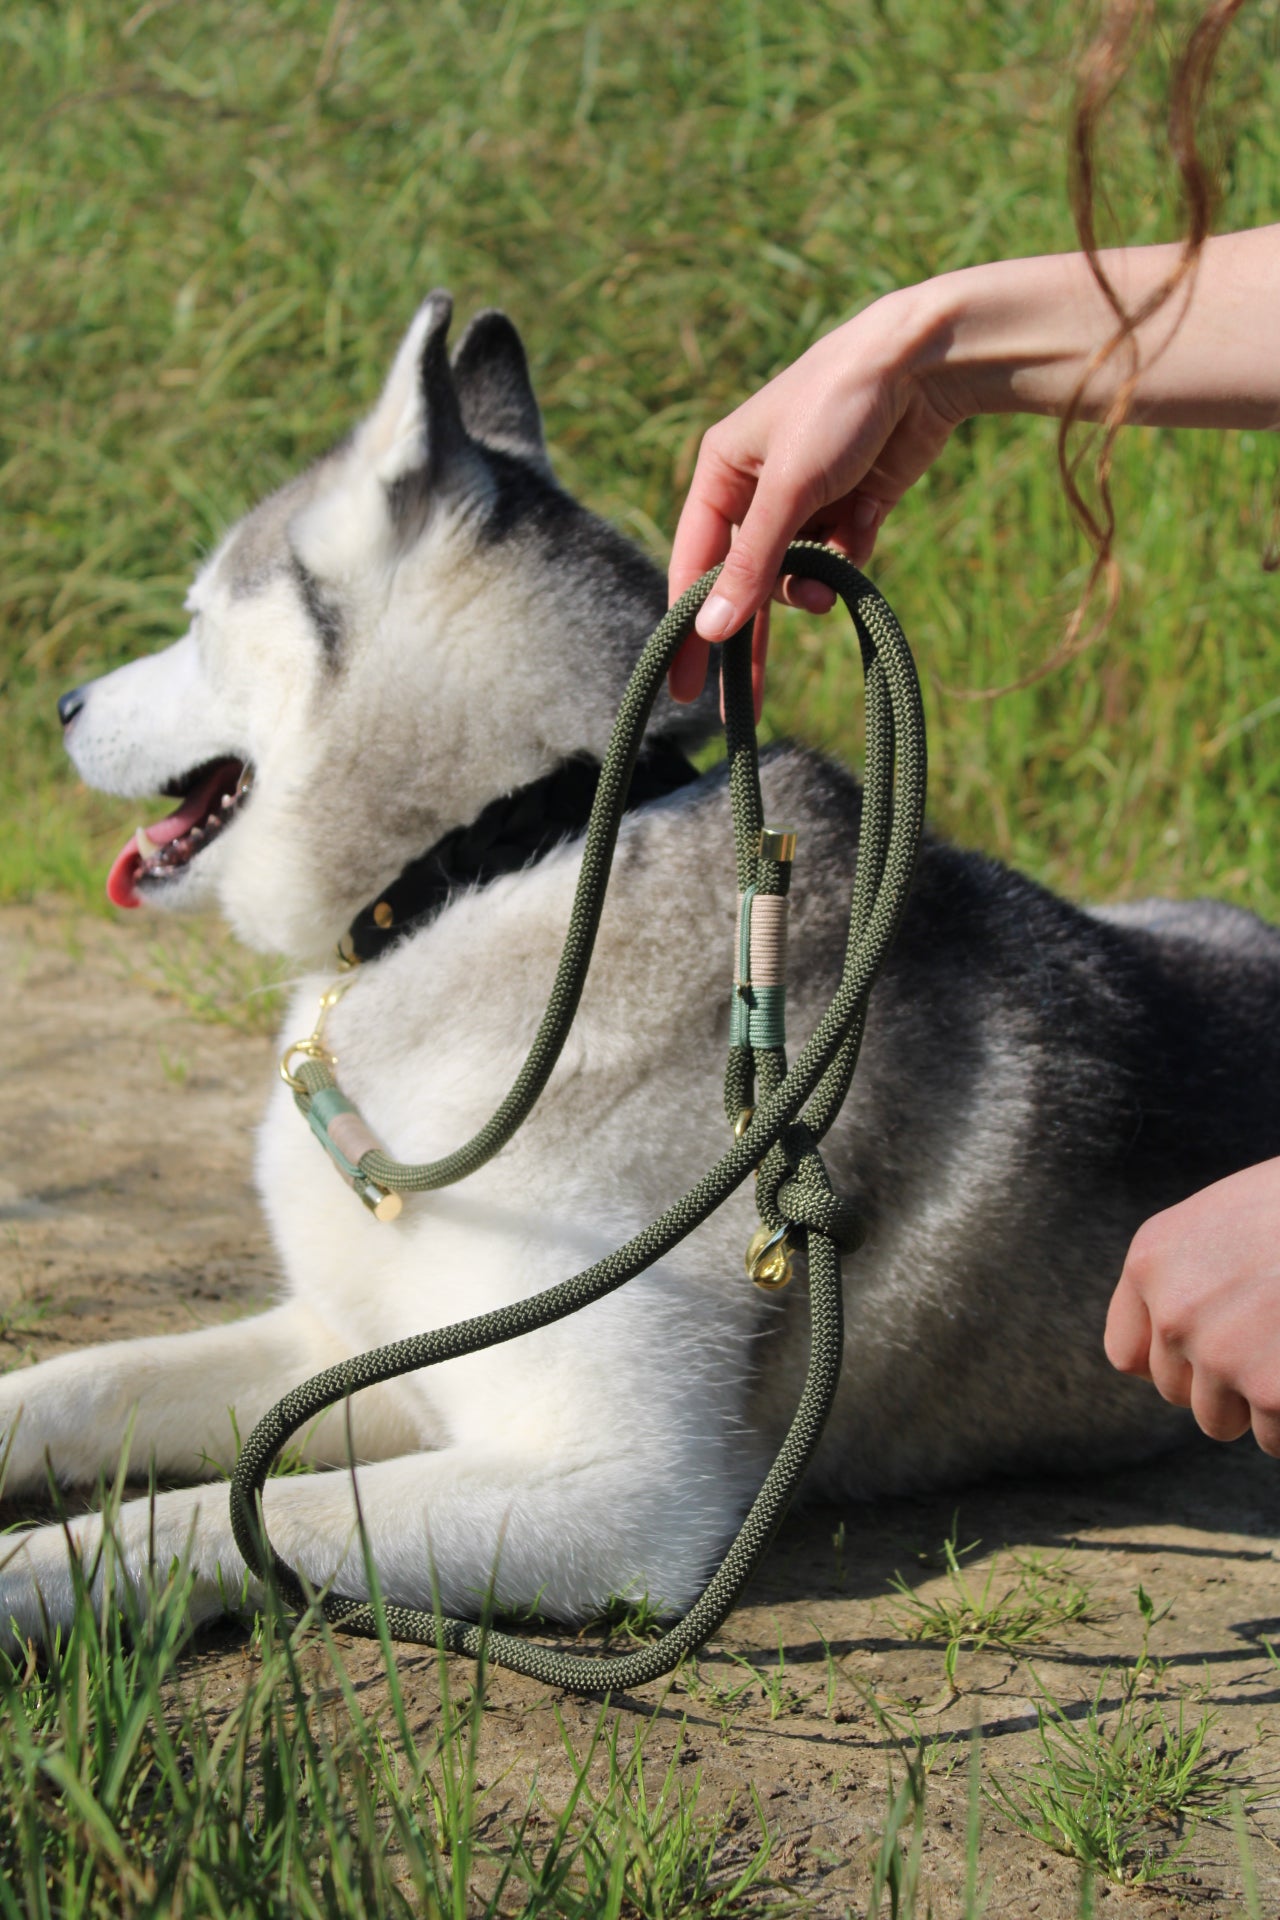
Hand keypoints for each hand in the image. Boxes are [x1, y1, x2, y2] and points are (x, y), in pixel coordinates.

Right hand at [667, 282, 961, 707]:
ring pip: (792, 576)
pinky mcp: (851, 509)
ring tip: (827, 588)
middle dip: (746, 638)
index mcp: (721, 472)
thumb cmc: (841, 406)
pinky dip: (847, 562)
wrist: (926, 364)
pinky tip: (861, 534)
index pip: (693, 564)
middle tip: (737, 711)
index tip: (684, 687)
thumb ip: (752, 563)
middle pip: (741, 583)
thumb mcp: (788, 488)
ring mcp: (805, 501)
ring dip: (808, 589)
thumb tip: (711, 629)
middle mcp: (755, 489)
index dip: (688, 627)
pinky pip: (836, 560)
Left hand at [1105, 1158, 1279, 1455]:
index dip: (1175, 1360)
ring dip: (1261, 1401)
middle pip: (1178, 1392)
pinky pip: (1274, 1438)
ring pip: (1222, 1420)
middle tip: (1273, 1336)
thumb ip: (1189, 1276)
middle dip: (1222, 1379)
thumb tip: (1177, 1341)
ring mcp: (1222, 1355)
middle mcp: (1175, 1311)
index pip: (1129, 1354)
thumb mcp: (1225, 1220)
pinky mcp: (1272, 1393)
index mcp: (1153, 1260)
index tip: (1209, 1351)